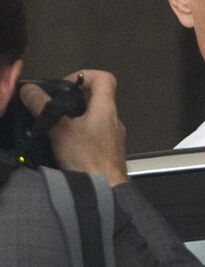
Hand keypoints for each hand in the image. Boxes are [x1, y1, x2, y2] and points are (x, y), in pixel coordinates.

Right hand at [19, 69, 127, 184]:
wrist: (106, 191)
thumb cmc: (87, 158)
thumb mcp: (60, 129)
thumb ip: (43, 107)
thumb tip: (29, 90)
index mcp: (106, 109)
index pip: (105, 78)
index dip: (84, 75)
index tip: (65, 85)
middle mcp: (113, 121)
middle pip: (95, 99)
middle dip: (71, 100)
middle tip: (51, 108)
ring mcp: (113, 138)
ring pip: (92, 120)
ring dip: (73, 120)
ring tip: (53, 128)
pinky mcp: (108, 153)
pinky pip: (93, 137)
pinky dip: (78, 136)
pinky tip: (62, 146)